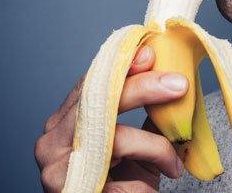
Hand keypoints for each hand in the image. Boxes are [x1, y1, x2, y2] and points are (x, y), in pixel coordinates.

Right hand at [35, 46, 187, 191]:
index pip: (91, 83)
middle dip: (143, 87)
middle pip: (98, 100)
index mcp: (66, 121)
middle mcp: (52, 139)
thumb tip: (174, 77)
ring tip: (175, 162)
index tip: (150, 53)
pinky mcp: (71, 189)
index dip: (122, 65)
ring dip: (156, 146)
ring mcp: (55, 166)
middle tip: (179, 84)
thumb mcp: (142, 142)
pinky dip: (147, 173)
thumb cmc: (125, 182)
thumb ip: (151, 113)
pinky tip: (162, 177)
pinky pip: (121, 173)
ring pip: (115, 137)